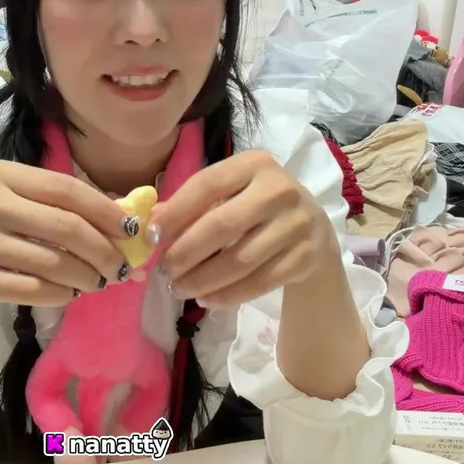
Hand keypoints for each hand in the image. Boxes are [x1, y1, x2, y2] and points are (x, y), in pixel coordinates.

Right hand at [0, 161, 131, 306]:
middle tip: (120, 267)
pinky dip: (61, 294)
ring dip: (86, 277)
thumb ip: (56, 204)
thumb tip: (124, 220)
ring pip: (52, 263)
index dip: (107, 211)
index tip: (134, 231)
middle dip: (103, 250)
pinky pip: (32, 290)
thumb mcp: (8, 198)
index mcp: (2, 175)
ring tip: (96, 282)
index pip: (67, 189)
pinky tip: (69, 293)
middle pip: (65, 227)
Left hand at [153, 150, 338, 307]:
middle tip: (165, 270)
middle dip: (186, 252)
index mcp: (254, 164)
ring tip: (180, 288)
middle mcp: (279, 189)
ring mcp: (296, 223)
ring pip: (240, 260)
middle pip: (222, 225)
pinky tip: (207, 299)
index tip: (151, 236)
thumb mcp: (229, 194)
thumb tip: (151, 224)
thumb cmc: (257, 207)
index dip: (176, 211)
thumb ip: (192, 204)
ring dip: (203, 279)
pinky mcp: (305, 256)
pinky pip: (259, 282)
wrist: (313, 230)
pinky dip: (228, 295)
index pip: (207, 184)